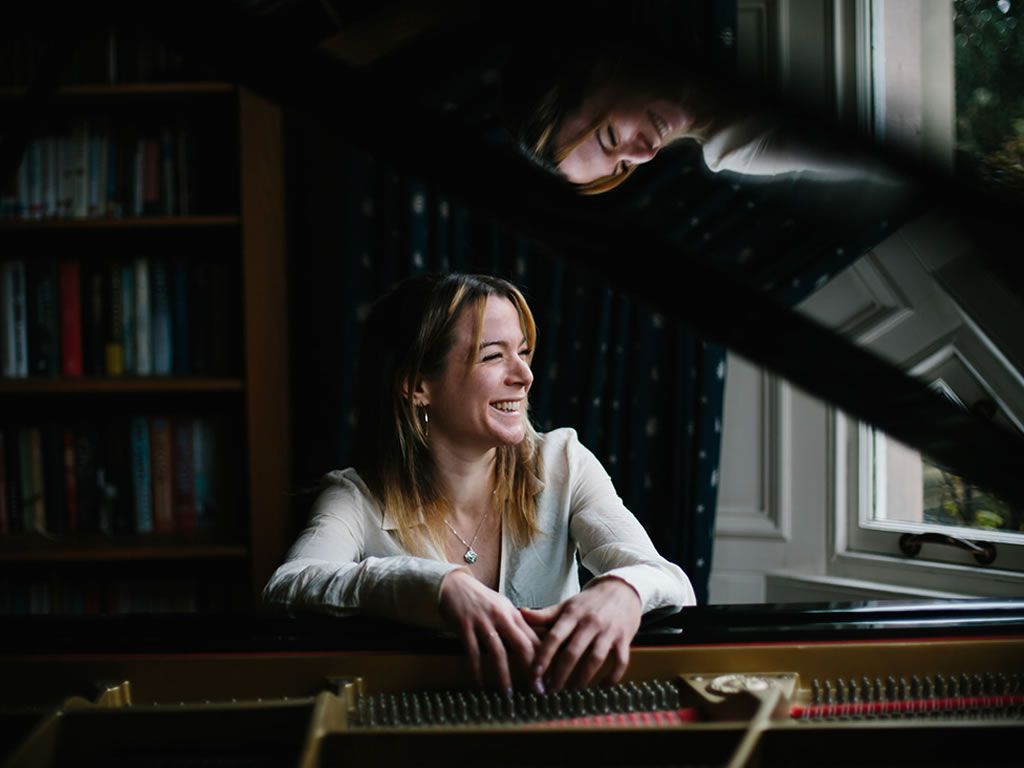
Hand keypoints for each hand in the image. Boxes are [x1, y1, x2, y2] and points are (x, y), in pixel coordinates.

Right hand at [439, 569, 540, 691]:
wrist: (455, 586)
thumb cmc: (482, 600)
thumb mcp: (504, 608)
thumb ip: (518, 627)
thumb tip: (537, 648)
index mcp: (514, 614)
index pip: (535, 639)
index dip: (545, 660)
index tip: (549, 678)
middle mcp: (501, 617)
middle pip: (522, 645)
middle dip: (531, 670)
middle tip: (537, 691)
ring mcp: (483, 622)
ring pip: (498, 652)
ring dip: (503, 676)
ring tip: (508, 695)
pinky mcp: (465, 627)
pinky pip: (472, 653)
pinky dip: (476, 671)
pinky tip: (478, 685)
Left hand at [520, 577, 641, 691]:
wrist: (622, 589)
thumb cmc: (590, 602)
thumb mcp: (567, 605)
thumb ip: (545, 614)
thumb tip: (520, 613)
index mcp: (573, 614)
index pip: (554, 637)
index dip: (543, 657)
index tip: (534, 675)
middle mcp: (590, 622)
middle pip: (573, 652)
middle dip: (560, 675)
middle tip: (550, 691)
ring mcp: (609, 631)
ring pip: (595, 659)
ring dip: (582, 679)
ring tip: (572, 693)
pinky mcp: (625, 639)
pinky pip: (620, 662)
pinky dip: (611, 678)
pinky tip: (602, 687)